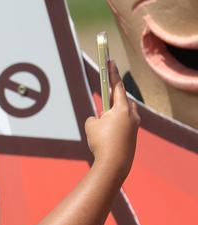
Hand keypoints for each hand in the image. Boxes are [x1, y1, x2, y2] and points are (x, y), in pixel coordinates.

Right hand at [84, 59, 139, 181]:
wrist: (114, 163)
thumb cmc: (101, 142)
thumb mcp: (91, 125)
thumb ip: (95, 117)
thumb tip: (99, 119)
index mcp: (121, 108)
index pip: (116, 86)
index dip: (112, 72)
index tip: (110, 61)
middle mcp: (131, 114)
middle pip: (122, 98)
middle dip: (113, 96)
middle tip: (104, 92)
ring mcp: (134, 124)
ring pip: (125, 111)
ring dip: (115, 110)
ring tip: (103, 117)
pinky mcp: (133, 134)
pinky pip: (125, 122)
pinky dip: (116, 122)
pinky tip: (107, 131)